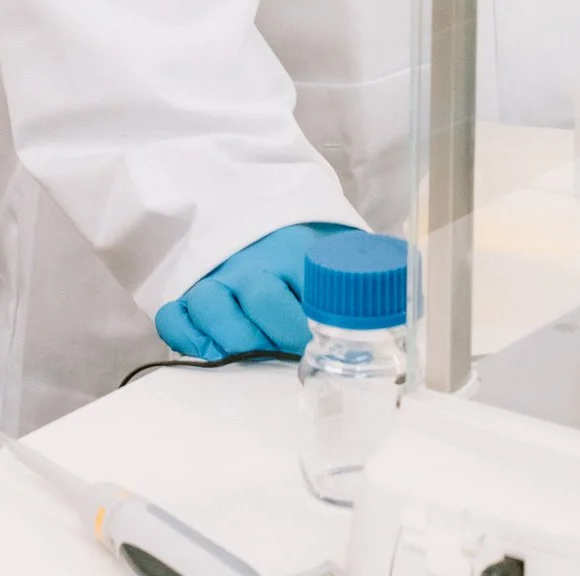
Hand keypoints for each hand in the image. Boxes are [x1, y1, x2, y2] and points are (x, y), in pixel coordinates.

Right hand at [154, 222, 368, 359]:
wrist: (261, 217)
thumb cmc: (308, 253)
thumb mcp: (340, 259)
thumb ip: (369, 289)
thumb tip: (404, 332)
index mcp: (297, 250)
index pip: (306, 288)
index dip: (311, 329)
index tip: (319, 354)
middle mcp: (253, 260)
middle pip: (260, 297)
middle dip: (276, 339)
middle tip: (286, 362)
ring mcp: (218, 276)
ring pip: (212, 304)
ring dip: (232, 341)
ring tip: (248, 361)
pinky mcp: (190, 291)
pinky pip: (175, 315)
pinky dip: (186, 337)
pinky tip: (208, 352)